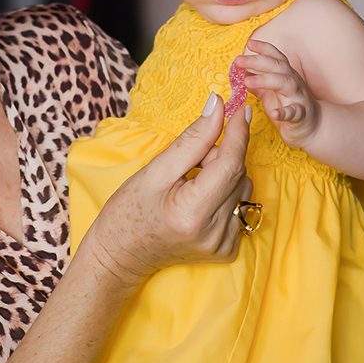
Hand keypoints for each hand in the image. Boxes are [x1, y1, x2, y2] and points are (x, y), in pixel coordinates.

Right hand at [80, 94, 253, 288]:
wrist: (121, 255)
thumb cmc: (129, 212)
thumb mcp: (155, 169)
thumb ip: (192, 139)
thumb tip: (218, 107)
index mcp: (192, 212)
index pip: (230, 164)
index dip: (238, 133)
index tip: (241, 109)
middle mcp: (213, 232)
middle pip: (237, 173)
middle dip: (220, 155)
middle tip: (190, 160)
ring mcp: (223, 244)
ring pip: (242, 188)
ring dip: (223, 175)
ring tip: (191, 182)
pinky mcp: (227, 249)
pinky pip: (239, 206)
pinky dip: (225, 194)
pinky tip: (200, 199)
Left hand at [234, 39, 320, 147]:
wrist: (314, 128)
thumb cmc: (290, 106)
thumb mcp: (271, 91)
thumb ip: (257, 80)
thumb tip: (240, 71)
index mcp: (286, 75)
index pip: (276, 57)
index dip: (264, 48)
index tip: (250, 42)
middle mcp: (293, 82)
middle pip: (277, 67)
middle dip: (257, 61)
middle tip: (238, 61)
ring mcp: (299, 98)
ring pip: (286, 84)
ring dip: (266, 80)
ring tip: (248, 82)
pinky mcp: (301, 116)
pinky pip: (294, 113)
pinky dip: (284, 112)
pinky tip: (274, 113)